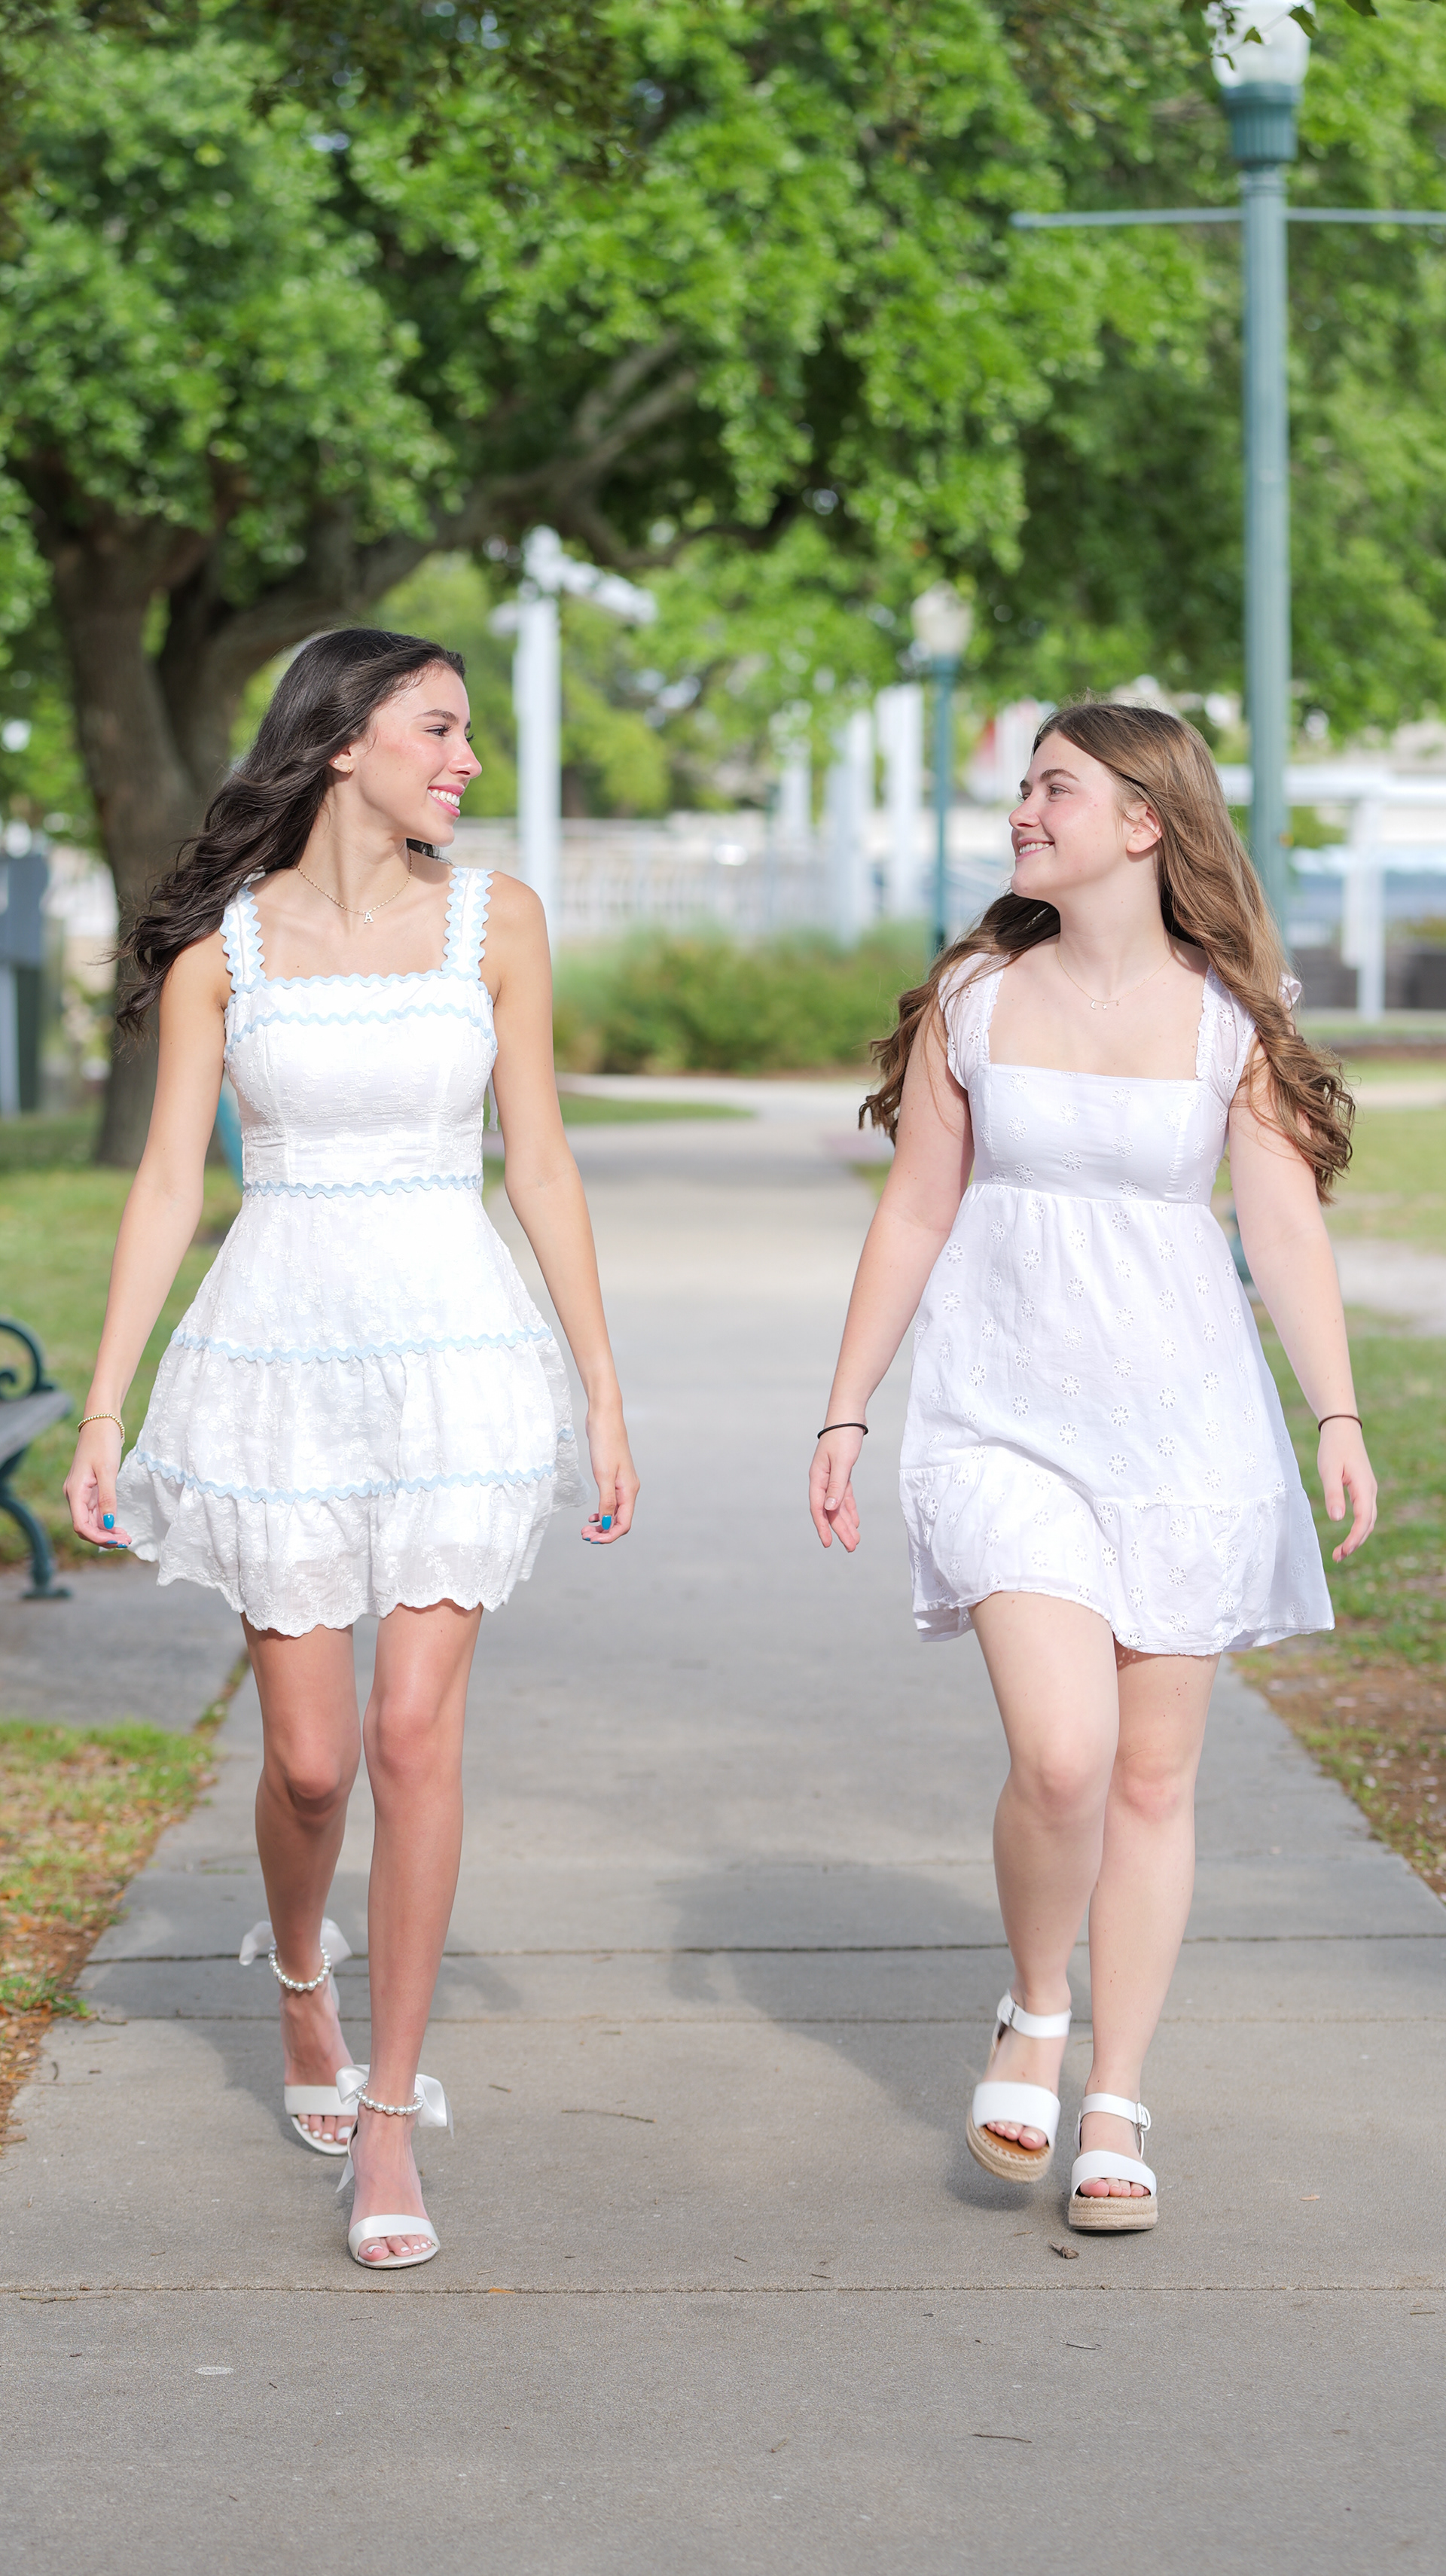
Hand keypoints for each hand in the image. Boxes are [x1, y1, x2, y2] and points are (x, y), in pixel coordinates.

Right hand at [64, 1417, 130, 1550]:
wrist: (101, 1421)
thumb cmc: (103, 1442)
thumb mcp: (108, 1471)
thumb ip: (107, 1498)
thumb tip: (108, 1524)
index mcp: (75, 1492)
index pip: (81, 1525)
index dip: (98, 1537)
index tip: (118, 1541)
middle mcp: (75, 1495)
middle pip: (85, 1526)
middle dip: (104, 1537)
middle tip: (127, 1541)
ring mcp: (82, 1492)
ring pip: (91, 1521)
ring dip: (106, 1531)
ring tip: (126, 1537)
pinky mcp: (90, 1488)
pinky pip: (96, 1511)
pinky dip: (106, 1521)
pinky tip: (118, 1526)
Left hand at [581, 1403, 638, 1544]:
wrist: (604, 1419)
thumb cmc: (605, 1444)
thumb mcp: (603, 1475)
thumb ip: (606, 1502)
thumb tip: (606, 1525)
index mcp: (629, 1490)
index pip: (624, 1523)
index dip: (609, 1535)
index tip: (592, 1540)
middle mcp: (629, 1489)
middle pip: (620, 1521)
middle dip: (603, 1532)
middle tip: (584, 1535)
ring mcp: (622, 1484)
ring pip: (614, 1513)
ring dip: (601, 1524)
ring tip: (585, 1528)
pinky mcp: (613, 1478)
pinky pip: (610, 1503)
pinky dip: (601, 1513)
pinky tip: (591, 1516)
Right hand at [809, 1425, 863, 1551]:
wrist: (848, 1414)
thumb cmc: (844, 1435)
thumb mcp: (842, 1461)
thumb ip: (837, 1485)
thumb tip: (830, 1508)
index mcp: (818, 1478)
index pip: (819, 1508)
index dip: (823, 1527)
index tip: (829, 1544)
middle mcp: (822, 1480)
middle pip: (830, 1510)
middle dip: (840, 1529)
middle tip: (851, 1547)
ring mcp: (831, 1476)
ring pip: (837, 1505)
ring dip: (845, 1522)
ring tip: (855, 1540)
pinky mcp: (841, 1472)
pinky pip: (844, 1495)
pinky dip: (849, 1508)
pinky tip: (855, 1520)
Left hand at [1319, 1419, 1375, 1561]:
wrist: (1342, 1429)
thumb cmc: (1333, 1448)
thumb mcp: (1329, 1470)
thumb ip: (1333, 1494)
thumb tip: (1336, 1519)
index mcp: (1364, 1487)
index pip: (1363, 1519)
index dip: (1355, 1538)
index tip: (1343, 1551)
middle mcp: (1370, 1491)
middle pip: (1368, 1523)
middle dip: (1355, 1542)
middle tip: (1338, 1557)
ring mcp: (1368, 1490)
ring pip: (1368, 1520)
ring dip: (1357, 1537)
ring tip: (1340, 1551)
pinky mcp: (1363, 1489)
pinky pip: (1365, 1513)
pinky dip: (1358, 1527)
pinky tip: (1347, 1535)